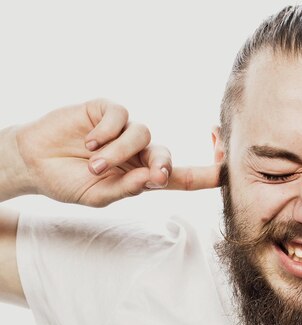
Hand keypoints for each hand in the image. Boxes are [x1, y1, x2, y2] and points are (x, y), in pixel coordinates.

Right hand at [13, 99, 220, 206]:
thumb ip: (125, 189)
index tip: (228, 172)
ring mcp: (123, 131)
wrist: (33, 163)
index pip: (181, 177)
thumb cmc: (68, 182)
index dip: (206, 175)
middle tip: (151, 175)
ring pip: (142, 134)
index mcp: (142, 176)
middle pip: (165, 154)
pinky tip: (88, 141)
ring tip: (94, 163)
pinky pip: (120, 115)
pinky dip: (107, 131)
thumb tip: (153, 178)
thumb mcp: (97, 196)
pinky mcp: (105, 111)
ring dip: (119, 152)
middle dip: (162, 164)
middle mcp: (138, 153)